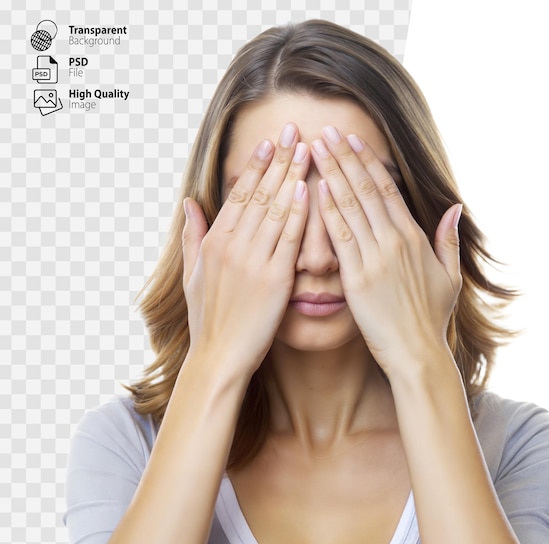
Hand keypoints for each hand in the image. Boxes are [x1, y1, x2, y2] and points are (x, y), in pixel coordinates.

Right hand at [182, 124, 309, 375]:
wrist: (220, 357)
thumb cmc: (208, 319)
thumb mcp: (192, 276)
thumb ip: (192, 236)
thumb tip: (188, 203)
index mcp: (214, 243)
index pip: (239, 195)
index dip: (256, 166)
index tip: (269, 142)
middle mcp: (232, 247)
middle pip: (259, 194)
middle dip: (278, 159)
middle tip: (293, 130)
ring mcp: (254, 262)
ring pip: (276, 210)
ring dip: (292, 176)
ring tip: (307, 149)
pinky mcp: (275, 280)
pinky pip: (290, 240)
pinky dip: (300, 213)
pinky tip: (309, 189)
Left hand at [311, 126, 461, 372]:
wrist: (417, 354)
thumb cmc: (431, 319)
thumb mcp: (450, 277)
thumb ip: (449, 240)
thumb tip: (455, 209)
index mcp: (415, 238)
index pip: (389, 190)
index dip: (369, 162)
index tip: (353, 140)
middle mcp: (395, 242)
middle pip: (367, 190)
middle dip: (345, 158)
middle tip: (326, 132)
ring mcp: (376, 259)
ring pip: (352, 207)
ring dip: (333, 175)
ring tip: (316, 149)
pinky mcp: (357, 279)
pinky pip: (341, 238)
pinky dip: (328, 212)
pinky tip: (316, 190)